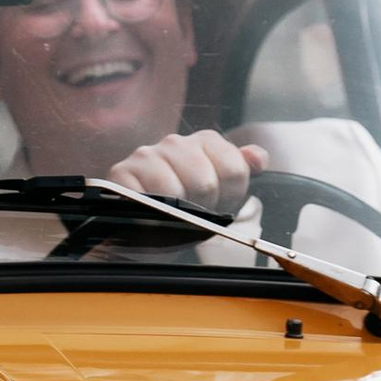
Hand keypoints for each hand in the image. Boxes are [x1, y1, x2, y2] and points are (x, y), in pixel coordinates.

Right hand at [102, 130, 266, 217]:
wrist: (147, 237)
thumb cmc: (185, 214)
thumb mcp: (221, 194)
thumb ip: (241, 171)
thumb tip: (259, 158)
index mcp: (204, 142)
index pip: (234, 168)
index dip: (228, 196)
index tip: (216, 205)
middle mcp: (174, 143)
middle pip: (206, 181)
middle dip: (203, 207)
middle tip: (192, 213)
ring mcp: (146, 155)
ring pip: (175, 189)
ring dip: (175, 213)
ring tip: (170, 214)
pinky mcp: (121, 173)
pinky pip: (146, 195)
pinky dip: (149, 211)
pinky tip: (149, 213)